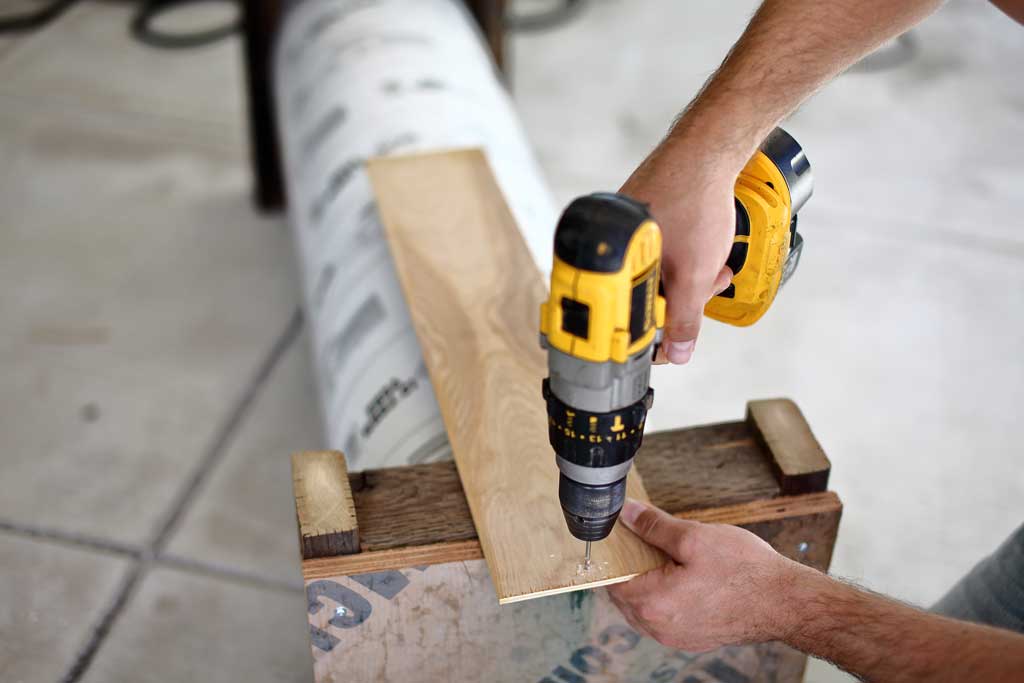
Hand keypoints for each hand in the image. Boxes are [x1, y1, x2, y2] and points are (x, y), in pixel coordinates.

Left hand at [607, 499, 806, 651]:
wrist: (784, 602)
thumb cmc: (745, 572)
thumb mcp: (694, 537)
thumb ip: (654, 526)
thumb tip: (628, 514)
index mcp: (651, 603)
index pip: (611, 579)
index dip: (615, 555)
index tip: (624, 537)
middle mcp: (658, 628)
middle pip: (625, 595)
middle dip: (632, 568)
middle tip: (650, 543)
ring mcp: (676, 638)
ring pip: (645, 607)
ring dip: (649, 583)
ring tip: (670, 559)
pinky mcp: (693, 639)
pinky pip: (665, 617)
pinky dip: (666, 598)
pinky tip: (686, 578)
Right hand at [620, 138, 742, 363]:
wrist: (706, 150)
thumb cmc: (694, 203)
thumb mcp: (695, 275)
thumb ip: (684, 320)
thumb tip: (677, 354)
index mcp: (611, 261)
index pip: (620, 315)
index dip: (650, 333)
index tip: (670, 344)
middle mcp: (612, 245)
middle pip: (641, 296)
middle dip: (681, 301)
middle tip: (707, 289)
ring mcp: (626, 229)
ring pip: (655, 273)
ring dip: (688, 279)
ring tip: (714, 267)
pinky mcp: (642, 215)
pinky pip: (659, 250)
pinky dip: (683, 256)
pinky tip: (705, 247)